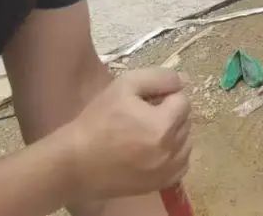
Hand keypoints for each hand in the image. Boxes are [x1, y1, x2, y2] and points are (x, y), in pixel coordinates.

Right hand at [64, 69, 191, 202]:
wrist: (76, 162)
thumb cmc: (99, 120)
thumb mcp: (126, 85)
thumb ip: (160, 78)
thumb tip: (184, 81)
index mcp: (163, 125)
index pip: (183, 100)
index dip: (165, 95)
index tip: (145, 101)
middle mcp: (170, 151)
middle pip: (185, 120)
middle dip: (170, 113)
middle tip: (144, 115)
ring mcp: (166, 171)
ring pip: (186, 142)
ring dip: (174, 133)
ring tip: (148, 132)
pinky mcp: (159, 185)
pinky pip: (182, 164)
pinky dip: (174, 154)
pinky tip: (155, 150)